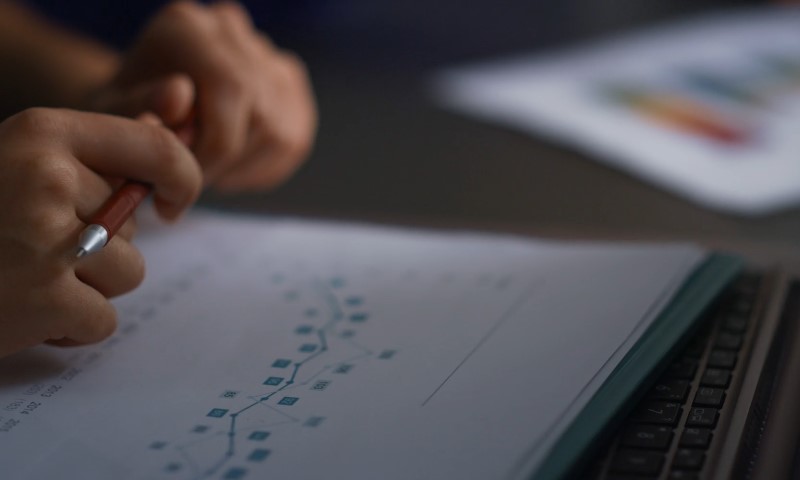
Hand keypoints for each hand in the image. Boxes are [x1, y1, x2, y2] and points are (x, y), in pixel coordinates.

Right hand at [0, 108, 201, 357]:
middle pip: (133, 225)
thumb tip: (170, 134)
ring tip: (27, 280)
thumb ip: (86, 156)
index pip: (155, 148)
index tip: (171, 203)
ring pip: (129, 273)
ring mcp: (46, 240)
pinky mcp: (44, 299)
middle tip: (33, 249)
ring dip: (89, 288)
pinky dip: (72, 327)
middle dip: (99, 246)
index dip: (180, 178)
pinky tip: (24, 314)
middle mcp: (48, 177)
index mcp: (44, 133)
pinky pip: (103, 319)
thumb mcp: (15, 162)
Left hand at [88, 1, 316, 190]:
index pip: (229, 90)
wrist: (145, 98)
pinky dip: (265, 168)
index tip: (184, 180)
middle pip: (260, 115)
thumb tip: (178, 96)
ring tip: (210, 172)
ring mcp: (267, 55)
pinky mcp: (290, 83)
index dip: (212, 150)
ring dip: (245, 170)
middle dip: (227, 164)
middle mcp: (234, 30)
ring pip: (281, 134)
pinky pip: (293, 140)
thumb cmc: (129, 111)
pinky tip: (232, 169)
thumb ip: (140, 106)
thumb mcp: (116, 114)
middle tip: (195, 182)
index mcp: (187, 26)